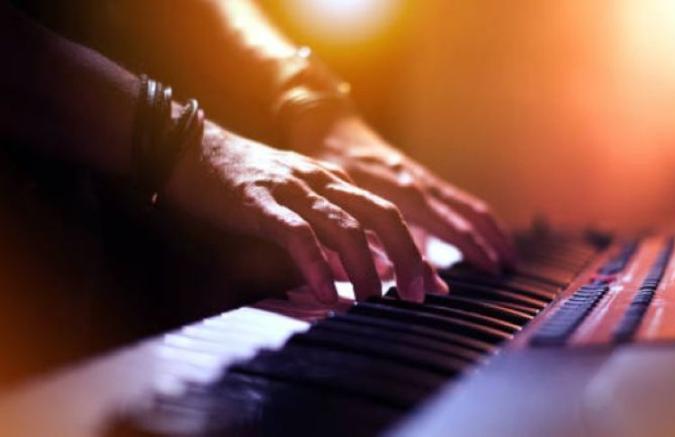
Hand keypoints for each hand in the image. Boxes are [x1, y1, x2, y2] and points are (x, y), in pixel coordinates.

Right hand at [164, 122, 446, 303]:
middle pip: (381, 217)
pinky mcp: (260, 202)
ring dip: (365, 267)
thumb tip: (363, 266)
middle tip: (417, 295)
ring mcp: (292, 190)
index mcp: (334, 182)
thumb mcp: (295, 200)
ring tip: (372, 301)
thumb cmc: (242, 180)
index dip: (415, 250)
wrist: (188, 145)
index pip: (388, 215)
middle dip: (407, 257)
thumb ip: (328, 229)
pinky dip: (316, 266)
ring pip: (345, 227)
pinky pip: (297, 235)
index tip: (434, 284)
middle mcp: (322, 182)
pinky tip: (327, 293)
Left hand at [293, 115, 516, 273]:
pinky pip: (457, 199)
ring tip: (507, 255)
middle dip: (494, 240)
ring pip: (468, 205)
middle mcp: (420, 184)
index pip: (452, 225)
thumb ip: (377, 243)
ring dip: (491, 229)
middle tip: (512, 269)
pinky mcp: (420, 178)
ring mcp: (423, 179)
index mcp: (404, 193)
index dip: (474, 250)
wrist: (327, 127)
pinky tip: (479, 233)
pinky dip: (474, 218)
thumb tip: (405, 274)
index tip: (495, 272)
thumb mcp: (345, 210)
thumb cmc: (331, 171)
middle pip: (470, 213)